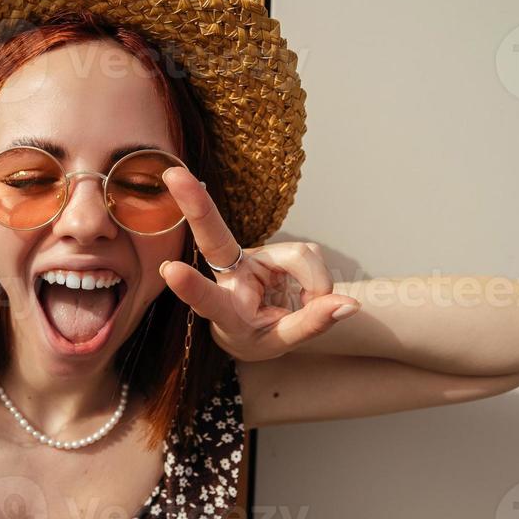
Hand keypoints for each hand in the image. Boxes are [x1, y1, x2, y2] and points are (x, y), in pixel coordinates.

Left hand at [157, 165, 360, 361]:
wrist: (253, 328)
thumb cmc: (258, 337)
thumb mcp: (282, 342)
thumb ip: (311, 325)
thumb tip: (349, 304)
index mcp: (224, 310)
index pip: (207, 300)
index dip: (191, 286)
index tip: (169, 270)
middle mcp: (230, 274)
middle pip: (214, 237)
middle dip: (196, 206)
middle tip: (172, 176)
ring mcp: (250, 255)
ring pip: (299, 255)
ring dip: (316, 284)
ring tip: (307, 304)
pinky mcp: (273, 246)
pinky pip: (310, 253)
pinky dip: (318, 278)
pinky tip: (304, 291)